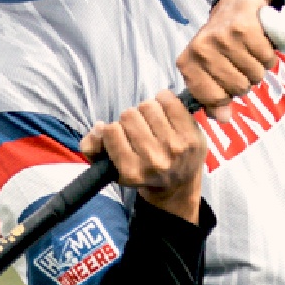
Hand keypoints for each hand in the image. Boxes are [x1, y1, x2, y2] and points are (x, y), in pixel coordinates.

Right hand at [81, 90, 208, 223]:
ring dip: (147, 110)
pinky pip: (169, 101)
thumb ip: (92, 148)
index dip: (113, 129)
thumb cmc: (141, 172)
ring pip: (148, 106)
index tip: (121, 135)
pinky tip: (164, 112)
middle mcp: (154, 160)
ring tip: (152, 122)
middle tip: (138, 129)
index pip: (111, 131)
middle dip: (130, 119)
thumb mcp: (111, 168)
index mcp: (131, 171)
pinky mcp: (192, 135)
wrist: (178, 185)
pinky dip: (164, 100)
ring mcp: (175, 147)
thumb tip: (98, 127)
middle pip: (129, 116)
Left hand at [175, 0, 281, 114]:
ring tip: (249, 56)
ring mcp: (222, 38)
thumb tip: (224, 119)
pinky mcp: (244, 29)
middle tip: (240, 67)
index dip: (225, 97)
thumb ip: (213, 99)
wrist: (234, 7)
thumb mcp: (209, 72)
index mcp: (187, 64)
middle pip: (237, 88)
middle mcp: (202, 50)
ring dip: (258, 69)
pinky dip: (268, 57)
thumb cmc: (220, 46)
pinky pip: (266, 59)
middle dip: (245, 82)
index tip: (226, 87)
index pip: (212, 98)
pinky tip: (259, 47)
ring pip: (254, 75)